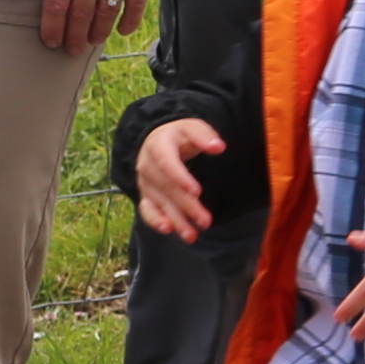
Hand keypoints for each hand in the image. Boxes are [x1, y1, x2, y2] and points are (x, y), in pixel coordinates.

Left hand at [37, 0, 157, 55]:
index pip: (57, 2)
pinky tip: (122, 30)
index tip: (50, 42)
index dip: (53, 26)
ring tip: (92, 43)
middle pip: (81, 11)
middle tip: (71, 50)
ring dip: (98, 30)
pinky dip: (130, 17)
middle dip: (74, 35)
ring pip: (107, 9)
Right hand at [131, 117, 221, 238]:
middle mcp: (147, 165)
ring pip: (159, 203)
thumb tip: (218, 147)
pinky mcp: (146, 195)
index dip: (180, 177)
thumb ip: (204, 136)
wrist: (157, 140)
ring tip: (192, 235)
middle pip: (166, 188)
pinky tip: (168, 229)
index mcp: (158, 145)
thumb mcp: (192, 128)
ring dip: (176, 219)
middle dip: (186, 206)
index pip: (166, 162)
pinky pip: (147, 209)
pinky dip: (155, 220)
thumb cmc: (180, 136)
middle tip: (206, 221)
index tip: (197, 191)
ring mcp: (145, 182)